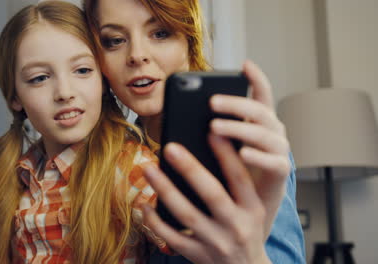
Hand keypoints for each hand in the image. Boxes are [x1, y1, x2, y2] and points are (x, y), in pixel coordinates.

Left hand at [142, 139, 270, 263]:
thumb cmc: (246, 230)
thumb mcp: (251, 208)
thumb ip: (236, 184)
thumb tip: (212, 146)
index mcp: (252, 209)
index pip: (240, 178)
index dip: (227, 155)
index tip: (212, 131)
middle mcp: (235, 225)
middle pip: (211, 194)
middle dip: (190, 169)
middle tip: (170, 147)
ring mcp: (215, 242)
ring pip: (186, 213)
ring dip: (165, 189)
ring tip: (148, 168)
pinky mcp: (197, 255)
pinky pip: (171, 237)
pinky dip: (155, 221)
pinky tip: (144, 204)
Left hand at [209, 60, 290, 234]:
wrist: (249, 207)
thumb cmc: (232, 170)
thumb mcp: (220, 146)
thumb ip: (210, 129)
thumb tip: (181, 112)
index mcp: (258, 122)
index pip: (262, 94)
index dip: (256, 78)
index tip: (245, 64)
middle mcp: (272, 132)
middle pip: (259, 111)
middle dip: (235, 104)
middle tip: (211, 101)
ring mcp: (278, 151)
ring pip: (264, 134)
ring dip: (239, 128)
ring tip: (214, 126)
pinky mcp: (281, 173)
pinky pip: (274, 162)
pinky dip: (258, 156)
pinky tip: (242, 152)